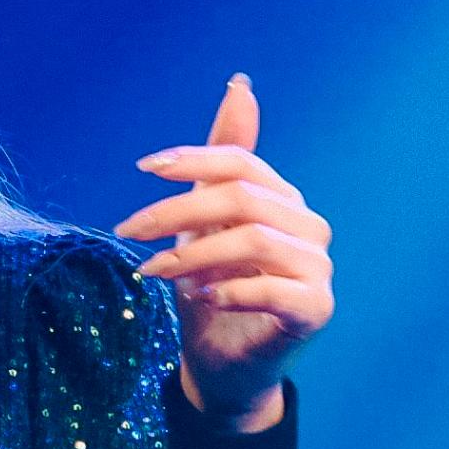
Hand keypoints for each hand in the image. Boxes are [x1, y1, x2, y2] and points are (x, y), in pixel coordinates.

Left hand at [112, 74, 334, 432]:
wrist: (221, 364)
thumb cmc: (210, 290)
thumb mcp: (201, 223)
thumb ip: (219, 161)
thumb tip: (240, 84)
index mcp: (282, 200)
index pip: (241, 163)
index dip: (193, 159)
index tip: (144, 169)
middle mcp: (308, 227)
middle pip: (242, 198)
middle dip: (176, 211)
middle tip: (129, 232)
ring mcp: (318, 269)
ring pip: (254, 239)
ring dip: (192, 254)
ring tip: (155, 271)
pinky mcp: (316, 310)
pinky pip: (274, 289)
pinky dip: (229, 289)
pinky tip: (200, 297)